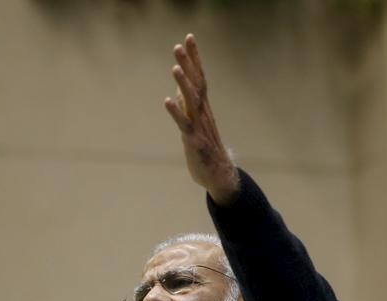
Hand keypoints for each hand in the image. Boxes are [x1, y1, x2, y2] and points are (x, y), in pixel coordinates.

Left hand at [164, 34, 239, 204]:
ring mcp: (200, 126)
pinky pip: (184, 124)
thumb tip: (178, 88)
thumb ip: (187, 105)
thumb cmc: (205, 149)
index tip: (189, 38)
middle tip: (180, 44)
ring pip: (192, 101)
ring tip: (175, 67)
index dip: (194, 58)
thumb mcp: (195, 123)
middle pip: (196, 83)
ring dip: (183, 84)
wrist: (219, 176)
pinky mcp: (194, 141)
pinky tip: (167, 100)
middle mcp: (203, 113)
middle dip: (189, 64)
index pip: (200, 77)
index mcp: (203, 108)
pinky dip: (176, 112)